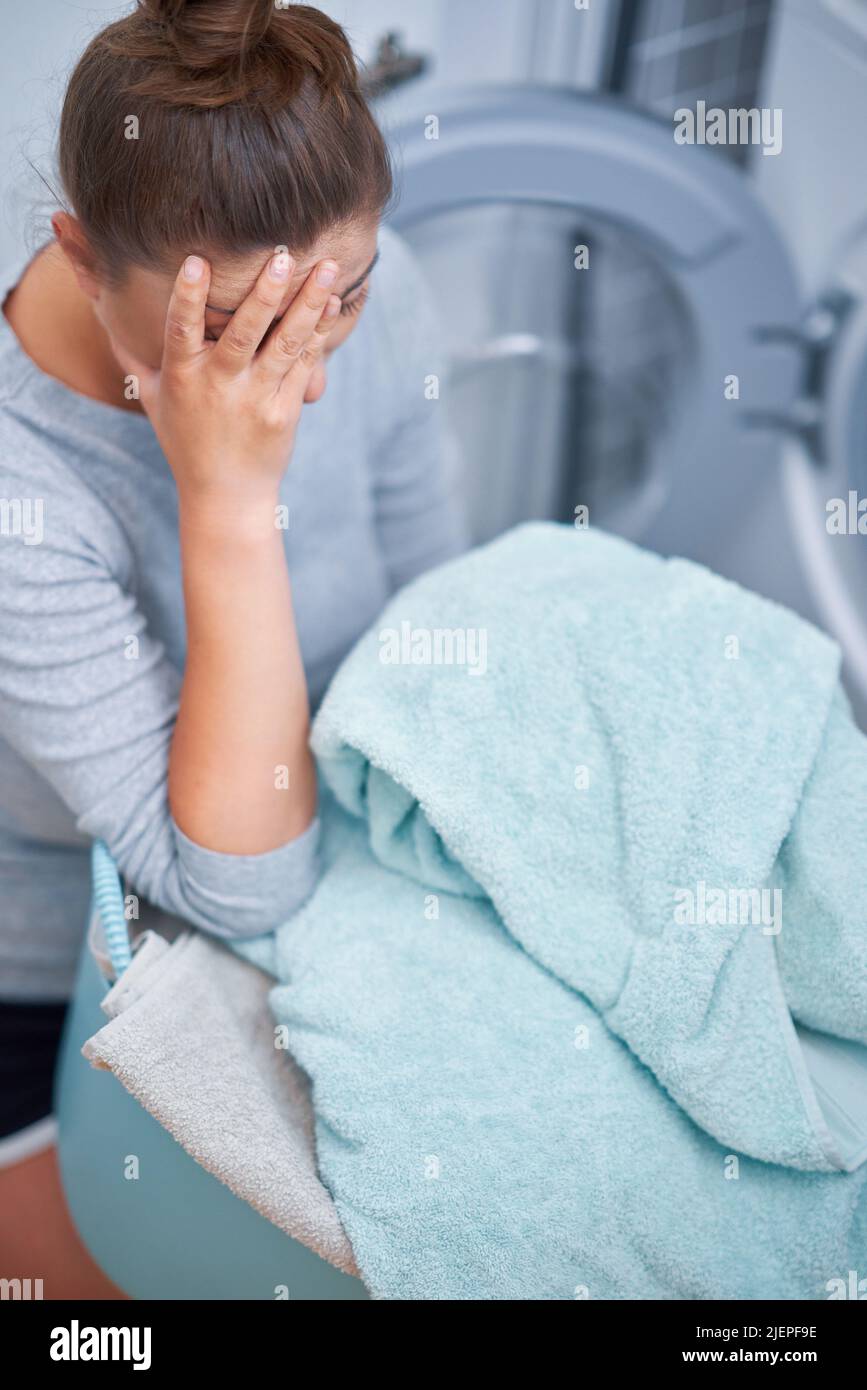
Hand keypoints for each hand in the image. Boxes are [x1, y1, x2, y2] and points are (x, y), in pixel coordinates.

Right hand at [111, 251, 340, 507]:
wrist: (225, 496)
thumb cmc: (185, 442)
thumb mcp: (152, 399)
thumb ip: (133, 357)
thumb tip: (103, 315)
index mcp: (183, 377)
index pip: (181, 330)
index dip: (187, 296)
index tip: (196, 261)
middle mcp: (219, 385)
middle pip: (243, 332)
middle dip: (264, 292)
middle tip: (281, 254)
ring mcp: (255, 398)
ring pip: (284, 344)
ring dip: (307, 304)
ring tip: (325, 267)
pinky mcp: (284, 411)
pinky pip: (303, 365)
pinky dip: (318, 332)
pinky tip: (333, 302)